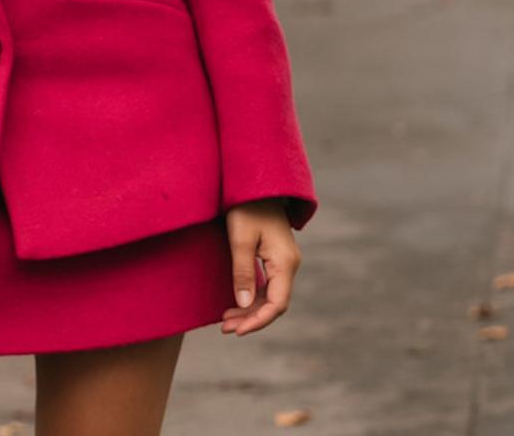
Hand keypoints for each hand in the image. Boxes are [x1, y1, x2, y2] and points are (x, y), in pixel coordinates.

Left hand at [220, 197, 300, 335]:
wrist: (257, 183)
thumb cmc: (246, 207)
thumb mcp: (240, 238)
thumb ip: (243, 272)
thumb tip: (244, 304)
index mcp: (285, 262)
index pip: (277, 304)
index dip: (258, 320)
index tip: (237, 331)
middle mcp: (289, 264)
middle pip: (273, 302)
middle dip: (250, 318)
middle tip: (224, 328)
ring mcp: (284, 260)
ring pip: (270, 295)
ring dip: (250, 309)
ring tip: (226, 321)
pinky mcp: (275, 256)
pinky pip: (268, 284)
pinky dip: (253, 296)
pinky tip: (237, 303)